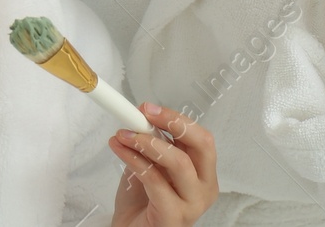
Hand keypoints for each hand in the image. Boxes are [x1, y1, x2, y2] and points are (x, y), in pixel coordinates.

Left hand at [109, 103, 217, 226]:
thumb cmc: (142, 200)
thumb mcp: (152, 164)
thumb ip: (154, 143)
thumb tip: (142, 115)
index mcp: (203, 173)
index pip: (202, 139)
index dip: (177, 119)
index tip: (148, 108)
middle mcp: (204, 189)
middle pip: (202, 146)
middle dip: (172, 123)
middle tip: (142, 114)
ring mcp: (192, 205)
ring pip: (178, 162)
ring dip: (146, 142)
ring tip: (122, 134)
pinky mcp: (173, 216)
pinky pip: (154, 180)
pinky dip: (134, 159)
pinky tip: (119, 150)